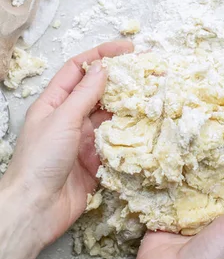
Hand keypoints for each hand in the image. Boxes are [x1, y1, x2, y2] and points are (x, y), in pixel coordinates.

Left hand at [0, 40, 132, 258]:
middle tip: (147, 69)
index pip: (79, 69)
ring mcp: (83, 139)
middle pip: (97, 91)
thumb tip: (103, 68)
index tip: (127, 48)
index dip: (102, 55)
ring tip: (152, 95)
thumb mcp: (62, 119)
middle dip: (120, 79)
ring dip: (128, 106)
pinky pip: (116, 142)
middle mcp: (69, 118)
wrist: (35, 210)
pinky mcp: (95, 161)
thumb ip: (85, 94)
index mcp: (54, 103)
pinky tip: (145, 127)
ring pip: (109, 116)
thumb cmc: (40, 160)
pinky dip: (130, 135)